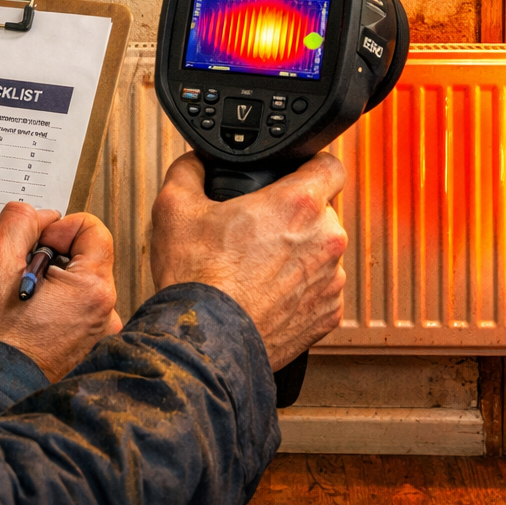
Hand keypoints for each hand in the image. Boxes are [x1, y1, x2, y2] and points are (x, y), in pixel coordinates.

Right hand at [0, 203, 121, 381]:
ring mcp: (95, 336)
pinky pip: (70, 311)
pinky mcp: (82, 350)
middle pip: (83, 257)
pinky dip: (49, 307)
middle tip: (18, 277)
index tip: (34, 244)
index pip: (92, 228)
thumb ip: (21, 221)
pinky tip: (23, 320)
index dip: (57, 227)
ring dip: (47, 284)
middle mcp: (104, 314)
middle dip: (49, 257)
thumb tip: (39, 214)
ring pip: (74, 285)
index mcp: (93, 290)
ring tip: (18, 302)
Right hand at [149, 151, 348, 369]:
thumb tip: (195, 163)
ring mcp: (330, 280)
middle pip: (321, 212)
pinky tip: (266, 293)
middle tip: (258, 228)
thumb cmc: (199, 281)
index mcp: (298, 205)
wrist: (206, 341)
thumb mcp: (175, 208)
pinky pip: (319, 290)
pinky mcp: (328, 314)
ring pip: (321, 252)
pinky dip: (298, 290)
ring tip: (258, 266)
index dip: (309, 165)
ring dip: (298, 254)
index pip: (330, 165)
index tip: (295, 174)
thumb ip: (190, 170)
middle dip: (293, 216)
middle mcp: (325, 240)